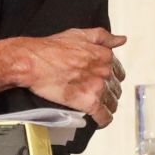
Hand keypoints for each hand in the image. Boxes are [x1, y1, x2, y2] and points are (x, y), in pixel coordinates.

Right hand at [0, 29, 128, 124]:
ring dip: (106, 106)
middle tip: (95, 94)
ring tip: (97, 107)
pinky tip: (99, 120)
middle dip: (108, 92)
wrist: (33, 62)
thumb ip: (103, 37)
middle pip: (116, 88)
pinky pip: (104, 116)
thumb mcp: (79, 34)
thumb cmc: (51, 48)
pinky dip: (103, 120)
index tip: (102, 82)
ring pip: (112, 102)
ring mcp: (98, 88)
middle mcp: (105, 71)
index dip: (110, 78)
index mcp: (104, 55)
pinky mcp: (90, 103)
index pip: (118, 72)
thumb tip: (121, 39)